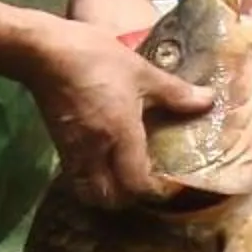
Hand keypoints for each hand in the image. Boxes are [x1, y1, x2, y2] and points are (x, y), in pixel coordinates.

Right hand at [26, 20, 212, 208]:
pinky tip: (101, 160)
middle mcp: (95, 151)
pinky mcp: (58, 144)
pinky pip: (76, 176)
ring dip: (106, 192)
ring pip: (89, 191)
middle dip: (127, 198)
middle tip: (142, 183)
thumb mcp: (141, 71)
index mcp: (120, 135)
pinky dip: (90, 179)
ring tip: (121, 176)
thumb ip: (176, 92)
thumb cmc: (95, 58)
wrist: (42, 52)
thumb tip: (209, 100)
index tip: (167, 184)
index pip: (136, 184)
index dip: (153, 191)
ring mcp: (72, 151)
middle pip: (109, 199)